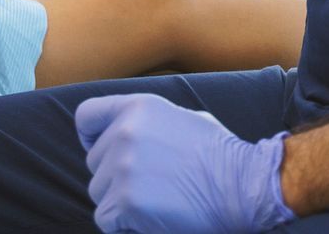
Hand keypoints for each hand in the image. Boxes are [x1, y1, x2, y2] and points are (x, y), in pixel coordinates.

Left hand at [76, 94, 294, 233]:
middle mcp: (123, 133)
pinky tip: (152, 217)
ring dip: (119, 201)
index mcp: (136, 107)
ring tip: (155, 200)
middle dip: (115, 176)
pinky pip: (106, 219)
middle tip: (151, 184)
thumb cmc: (218, 155)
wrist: (242, 186)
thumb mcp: (182, 117)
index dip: (92, 137)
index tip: (106, 153)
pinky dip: (124, 224)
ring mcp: (123, 168)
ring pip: (98, 192)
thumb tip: (122, 130)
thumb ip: (145, 122)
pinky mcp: (125, 202)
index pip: (86, 117)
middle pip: (93, 163)